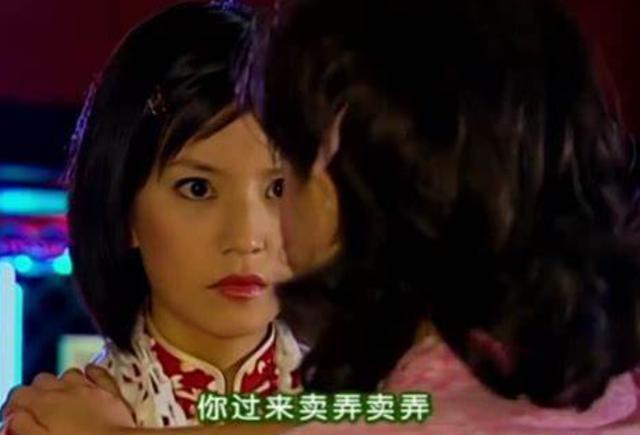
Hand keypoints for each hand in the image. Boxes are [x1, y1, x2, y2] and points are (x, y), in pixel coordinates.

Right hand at [2, 368, 134, 434]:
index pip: (20, 394)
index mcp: (46, 404)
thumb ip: (24, 427)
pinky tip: (89, 375)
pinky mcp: (111, 391)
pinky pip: (99, 372)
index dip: (15, 405)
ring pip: (70, 373)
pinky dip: (91, 372)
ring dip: (63, 383)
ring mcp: (90, 388)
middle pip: (43, 379)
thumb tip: (15, 417)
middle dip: (37, 392)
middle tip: (37, 410)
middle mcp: (67, 390)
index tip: (16, 418)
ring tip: (61, 399)